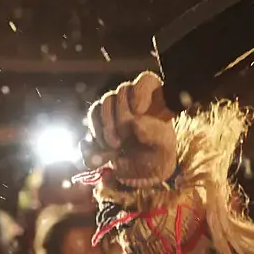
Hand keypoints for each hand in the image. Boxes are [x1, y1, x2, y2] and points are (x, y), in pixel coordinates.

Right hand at [85, 71, 178, 187]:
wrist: (143, 173)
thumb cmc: (159, 156)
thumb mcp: (164, 148)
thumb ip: (155, 135)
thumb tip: (135, 123)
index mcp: (155, 100)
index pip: (147, 81)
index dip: (141, 91)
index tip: (138, 110)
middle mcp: (133, 99)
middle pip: (121, 93)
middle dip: (121, 118)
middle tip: (125, 139)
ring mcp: (113, 109)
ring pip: (101, 105)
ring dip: (104, 127)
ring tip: (114, 147)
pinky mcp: (98, 122)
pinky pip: (90, 124)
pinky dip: (92, 139)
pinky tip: (103, 156)